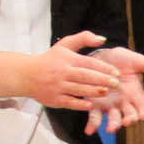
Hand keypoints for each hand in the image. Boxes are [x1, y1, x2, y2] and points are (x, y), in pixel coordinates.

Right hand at [13, 32, 138, 114]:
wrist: (26, 74)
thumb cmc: (50, 59)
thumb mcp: (65, 45)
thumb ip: (84, 39)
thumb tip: (102, 39)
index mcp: (67, 59)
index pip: (88, 63)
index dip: (104, 68)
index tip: (116, 72)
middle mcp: (62, 72)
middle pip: (85, 76)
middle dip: (102, 80)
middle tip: (116, 84)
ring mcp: (58, 86)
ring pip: (78, 89)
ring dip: (94, 92)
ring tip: (107, 92)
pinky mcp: (54, 99)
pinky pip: (69, 102)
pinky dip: (79, 104)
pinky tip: (90, 105)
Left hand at [81, 47, 143, 135]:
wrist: (102, 57)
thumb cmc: (121, 60)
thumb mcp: (134, 60)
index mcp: (136, 94)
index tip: (143, 116)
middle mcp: (124, 103)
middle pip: (130, 116)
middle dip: (130, 120)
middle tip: (127, 122)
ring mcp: (110, 106)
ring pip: (113, 119)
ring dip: (113, 125)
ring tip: (110, 129)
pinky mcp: (96, 105)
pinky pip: (95, 117)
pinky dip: (93, 125)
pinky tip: (89, 130)